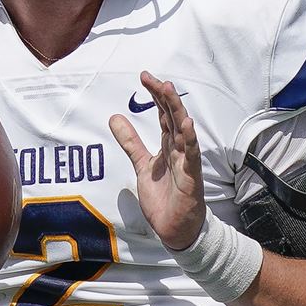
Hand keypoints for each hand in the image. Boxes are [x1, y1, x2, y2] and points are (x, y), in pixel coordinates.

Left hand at [109, 71, 205, 249]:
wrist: (174, 229)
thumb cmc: (164, 197)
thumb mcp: (141, 165)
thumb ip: (130, 142)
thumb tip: (114, 118)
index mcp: (168, 145)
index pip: (163, 114)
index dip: (155, 96)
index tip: (145, 77)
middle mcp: (178, 149)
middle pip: (173, 117)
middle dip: (164, 96)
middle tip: (153, 78)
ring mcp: (186, 161)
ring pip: (182, 130)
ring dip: (176, 110)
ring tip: (168, 90)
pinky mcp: (191, 177)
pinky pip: (191, 155)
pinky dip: (189, 139)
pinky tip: (186, 124)